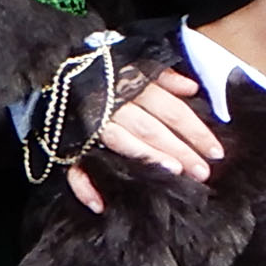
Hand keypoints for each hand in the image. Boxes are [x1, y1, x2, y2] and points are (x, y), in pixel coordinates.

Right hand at [63, 69, 220, 213]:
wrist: (48, 65)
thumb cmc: (102, 68)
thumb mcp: (134, 61)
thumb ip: (164, 77)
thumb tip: (192, 89)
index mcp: (132, 85)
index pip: (171, 110)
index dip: (195, 131)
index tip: (216, 152)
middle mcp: (112, 103)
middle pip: (151, 128)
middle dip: (179, 150)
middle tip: (202, 172)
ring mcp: (87, 123)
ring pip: (121, 142)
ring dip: (146, 158)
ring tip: (171, 175)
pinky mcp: (64, 141)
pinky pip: (72, 166)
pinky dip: (84, 186)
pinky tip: (100, 205)